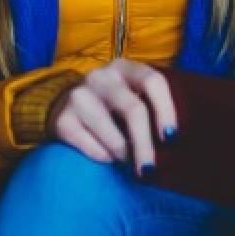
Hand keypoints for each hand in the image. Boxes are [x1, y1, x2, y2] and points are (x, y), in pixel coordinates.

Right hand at [48, 58, 179, 172]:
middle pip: (133, 110)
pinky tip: (106, 156)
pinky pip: (93, 149)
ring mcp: (78, 96)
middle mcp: (100, 77)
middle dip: (145, 145)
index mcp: (124, 67)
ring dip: (125, 155)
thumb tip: (173, 140)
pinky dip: (105, 158)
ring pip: (113, 137)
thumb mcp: (129, 93)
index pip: (152, 81)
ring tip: (128, 160)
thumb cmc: (109, 105)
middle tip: (150, 168)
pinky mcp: (63, 120)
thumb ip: (150, 106)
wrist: (61, 106)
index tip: (171, 137)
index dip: (166, 110)